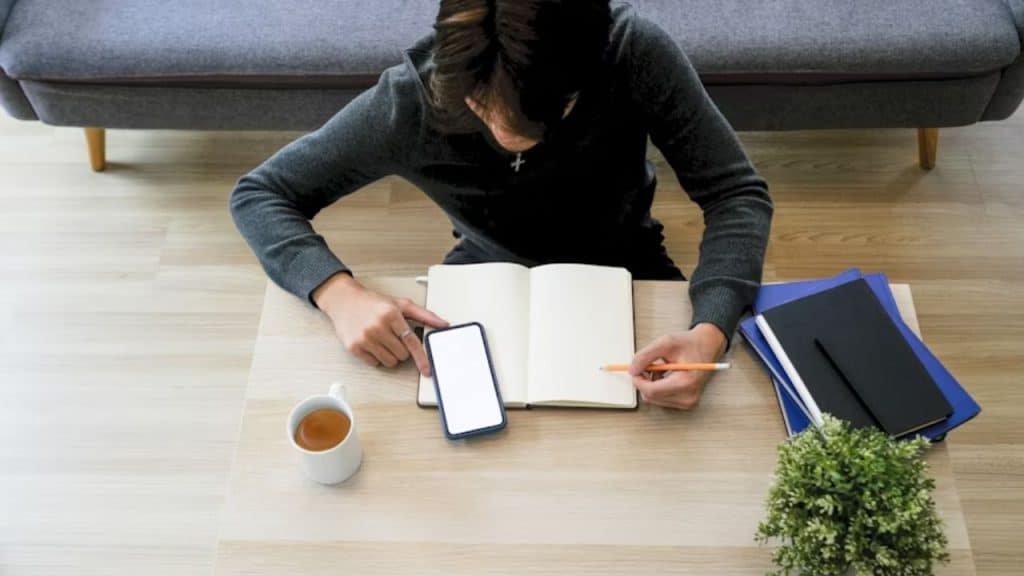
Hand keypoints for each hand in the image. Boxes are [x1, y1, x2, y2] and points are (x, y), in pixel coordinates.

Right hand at [313, 274, 448, 375]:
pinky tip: (372, 343)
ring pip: (390, 361)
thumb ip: (424, 315)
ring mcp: (364, 338)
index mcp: (391, 314)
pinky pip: (375, 363)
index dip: (421, 358)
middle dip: (401, 349)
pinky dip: (377, 357)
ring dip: (390, 355)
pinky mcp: (354, 347)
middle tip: (393, 337)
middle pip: (402, 355)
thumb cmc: (373, 303)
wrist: (344, 300)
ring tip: (382, 339)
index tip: (427, 369)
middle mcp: (377, 326)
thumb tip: (443, 324)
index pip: (411, 341)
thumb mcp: (400, 304)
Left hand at [629, 323, 727, 409]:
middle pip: (651, 397)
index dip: (638, 380)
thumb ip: (645, 356)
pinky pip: (661, 399)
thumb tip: (632, 369)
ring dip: (650, 384)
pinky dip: (657, 387)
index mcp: (685, 382)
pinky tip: (664, 376)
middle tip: (647, 365)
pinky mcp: (686, 402)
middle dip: (644, 382)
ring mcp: (687, 402)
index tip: (634, 369)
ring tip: (659, 369)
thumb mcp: (666, 343)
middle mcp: (688, 396)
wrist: (707, 346)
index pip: (651, 391)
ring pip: (654, 399)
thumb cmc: (690, 344)